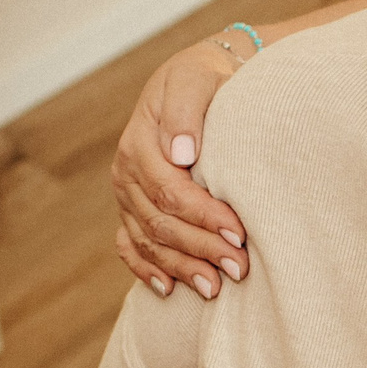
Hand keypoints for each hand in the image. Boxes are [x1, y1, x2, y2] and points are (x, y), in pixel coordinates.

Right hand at [112, 37, 248, 297]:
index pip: (169, 191)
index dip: (203, 217)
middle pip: (160, 223)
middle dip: (201, 249)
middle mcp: (126, 173)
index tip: (239, 234)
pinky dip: (146, 269)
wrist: (200, 80)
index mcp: (139, 143)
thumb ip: (186, 111)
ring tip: (216, 288)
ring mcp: (126, 195)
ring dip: (181, 267)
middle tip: (239, 269)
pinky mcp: (131, 209)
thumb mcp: (196, 78)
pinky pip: (130, 246)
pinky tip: (169, 289)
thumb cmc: (205, 79)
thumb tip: (180, 153)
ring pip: (149, 241)